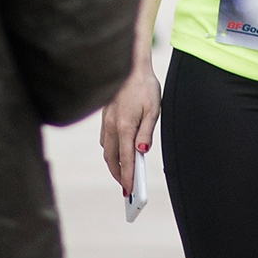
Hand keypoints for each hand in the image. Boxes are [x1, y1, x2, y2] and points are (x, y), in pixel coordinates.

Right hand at [98, 60, 160, 195]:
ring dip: (113, 163)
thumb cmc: (144, 87)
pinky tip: (118, 151)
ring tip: (123, 173)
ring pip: (106, 150)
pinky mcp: (104, 117)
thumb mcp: (153, 109)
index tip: (129, 191)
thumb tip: (141, 152)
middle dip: (118, 174)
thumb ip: (146, 132)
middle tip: (126, 188)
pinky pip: (105, 139)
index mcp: (125, 127)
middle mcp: (112, 126)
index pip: (125, 159)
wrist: (130, 66)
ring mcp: (106, 122)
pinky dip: (110, 150)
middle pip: (111, 158)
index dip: (127, 177)